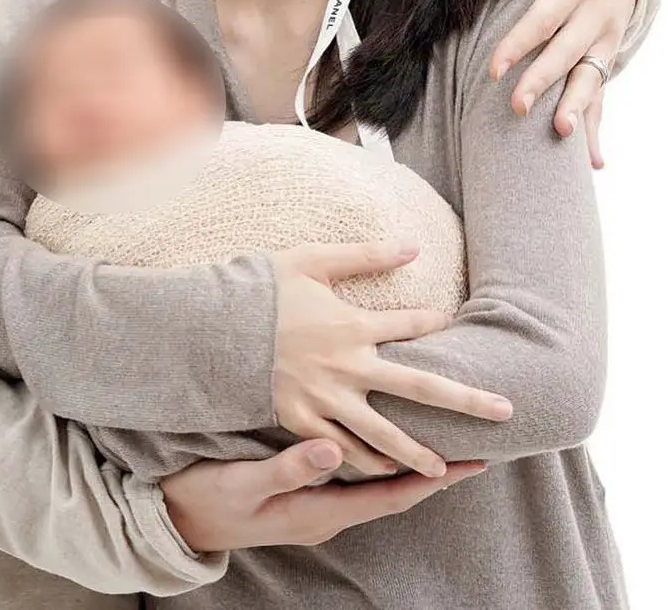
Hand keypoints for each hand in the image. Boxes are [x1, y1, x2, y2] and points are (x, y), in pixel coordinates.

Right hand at [161, 438, 486, 551]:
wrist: (178, 518)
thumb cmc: (212, 498)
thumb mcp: (246, 482)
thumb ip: (289, 467)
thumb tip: (335, 449)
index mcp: (322, 511)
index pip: (394, 495)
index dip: (435, 479)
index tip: (474, 461)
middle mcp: (327, 511)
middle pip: (396, 489)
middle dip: (436, 470)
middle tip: (474, 443)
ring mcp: (316, 503)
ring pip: (378, 481)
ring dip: (411, 461)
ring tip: (439, 434)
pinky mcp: (303, 490)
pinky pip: (355, 475)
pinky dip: (378, 456)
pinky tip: (382, 434)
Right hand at [271, 242, 511, 477]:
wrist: (212, 327)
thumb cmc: (261, 288)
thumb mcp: (311, 260)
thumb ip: (364, 255)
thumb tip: (414, 245)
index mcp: (353, 324)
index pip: (410, 324)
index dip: (435, 322)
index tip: (452, 321)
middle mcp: (349, 366)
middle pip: (421, 387)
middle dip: (467, 400)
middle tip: (506, 412)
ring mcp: (325, 398)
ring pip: (384, 433)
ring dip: (418, 451)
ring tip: (444, 469)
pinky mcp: (299, 419)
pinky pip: (340, 449)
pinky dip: (364, 463)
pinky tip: (383, 474)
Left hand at [491, 0, 637, 167]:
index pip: (545, 18)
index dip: (520, 44)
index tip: (494, 69)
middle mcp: (596, 15)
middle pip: (567, 53)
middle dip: (542, 81)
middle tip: (516, 107)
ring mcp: (606, 40)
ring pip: (590, 78)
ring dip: (576, 107)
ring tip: (561, 133)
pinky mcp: (606, 57)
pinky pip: (602, 95)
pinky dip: (598, 128)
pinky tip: (595, 161)